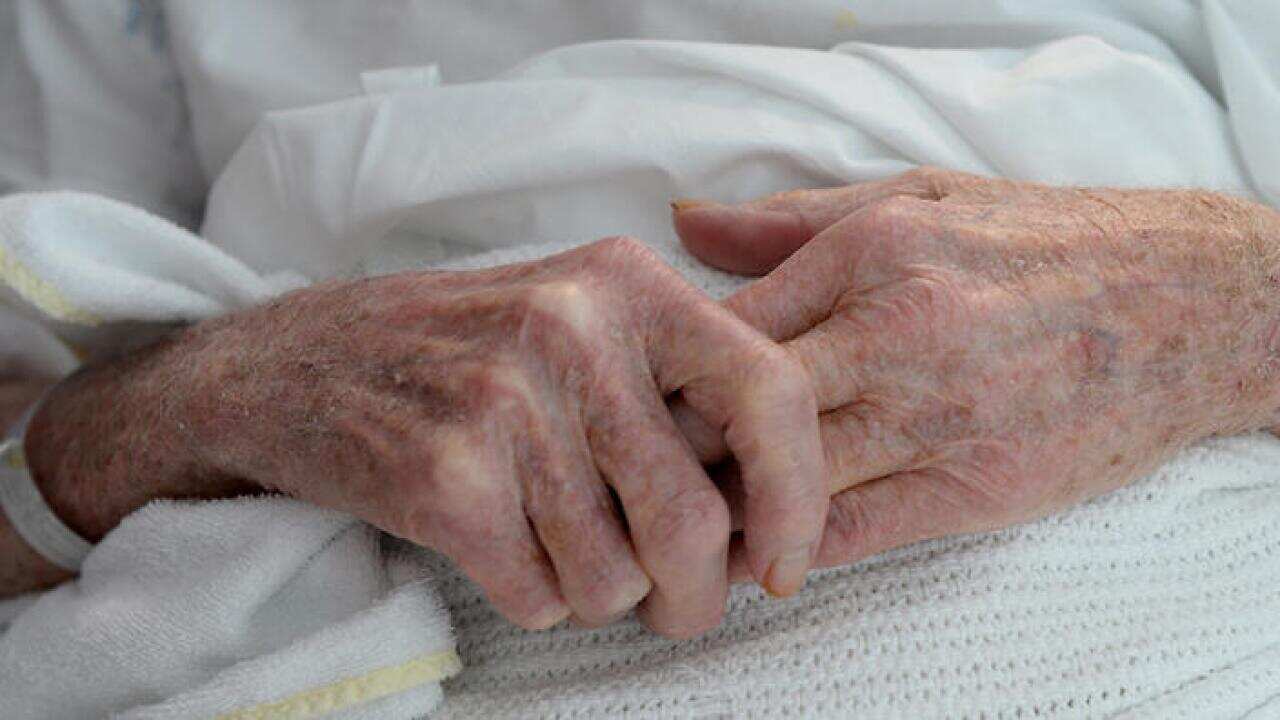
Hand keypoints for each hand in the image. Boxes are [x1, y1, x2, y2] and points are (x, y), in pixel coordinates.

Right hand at [24, 237, 825, 636]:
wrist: (294, 364)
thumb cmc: (464, 351)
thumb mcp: (580, 319)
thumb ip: (680, 387)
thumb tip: (776, 509)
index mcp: (627, 281)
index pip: (771, 392)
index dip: (798, 498)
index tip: (782, 564)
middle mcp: (571, 326)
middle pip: (694, 518)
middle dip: (695, 593)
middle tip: (674, 601)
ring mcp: (501, 399)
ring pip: (615, 577)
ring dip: (598, 593)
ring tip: (556, 544)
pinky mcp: (443, 475)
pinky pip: (539, 597)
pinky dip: (532, 598)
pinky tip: (499, 546)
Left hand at [672, 168, 1279, 575]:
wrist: (1192, 306)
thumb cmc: (1046, 244)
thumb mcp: (920, 198)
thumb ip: (792, 222)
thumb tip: (686, 224)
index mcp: (872, 252)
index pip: (724, 326)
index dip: (668, 369)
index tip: (649, 393)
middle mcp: (897, 333)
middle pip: (739, 408)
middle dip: (679, 444)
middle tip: (648, 465)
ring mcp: (938, 418)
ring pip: (785, 480)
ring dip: (724, 505)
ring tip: (689, 516)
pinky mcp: (976, 490)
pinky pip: (852, 534)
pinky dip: (791, 548)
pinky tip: (761, 548)